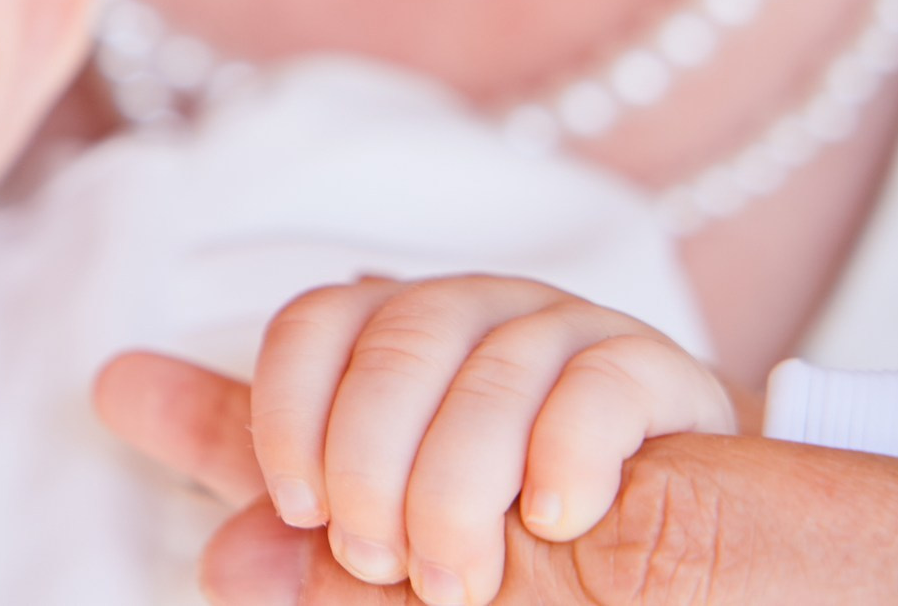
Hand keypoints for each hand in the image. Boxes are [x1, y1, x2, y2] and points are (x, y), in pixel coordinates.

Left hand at [232, 276, 734, 602]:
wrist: (672, 556)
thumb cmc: (514, 558)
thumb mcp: (390, 556)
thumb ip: (305, 554)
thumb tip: (225, 567)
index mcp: (388, 348)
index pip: (311, 327)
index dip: (284, 410)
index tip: (292, 503)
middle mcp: (469, 319)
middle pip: (393, 346)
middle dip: (369, 463)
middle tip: (376, 559)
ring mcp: (562, 332)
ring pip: (488, 371)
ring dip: (458, 487)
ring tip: (454, 578)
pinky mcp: (651, 369)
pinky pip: (596, 385)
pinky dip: (565, 460)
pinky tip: (551, 520)